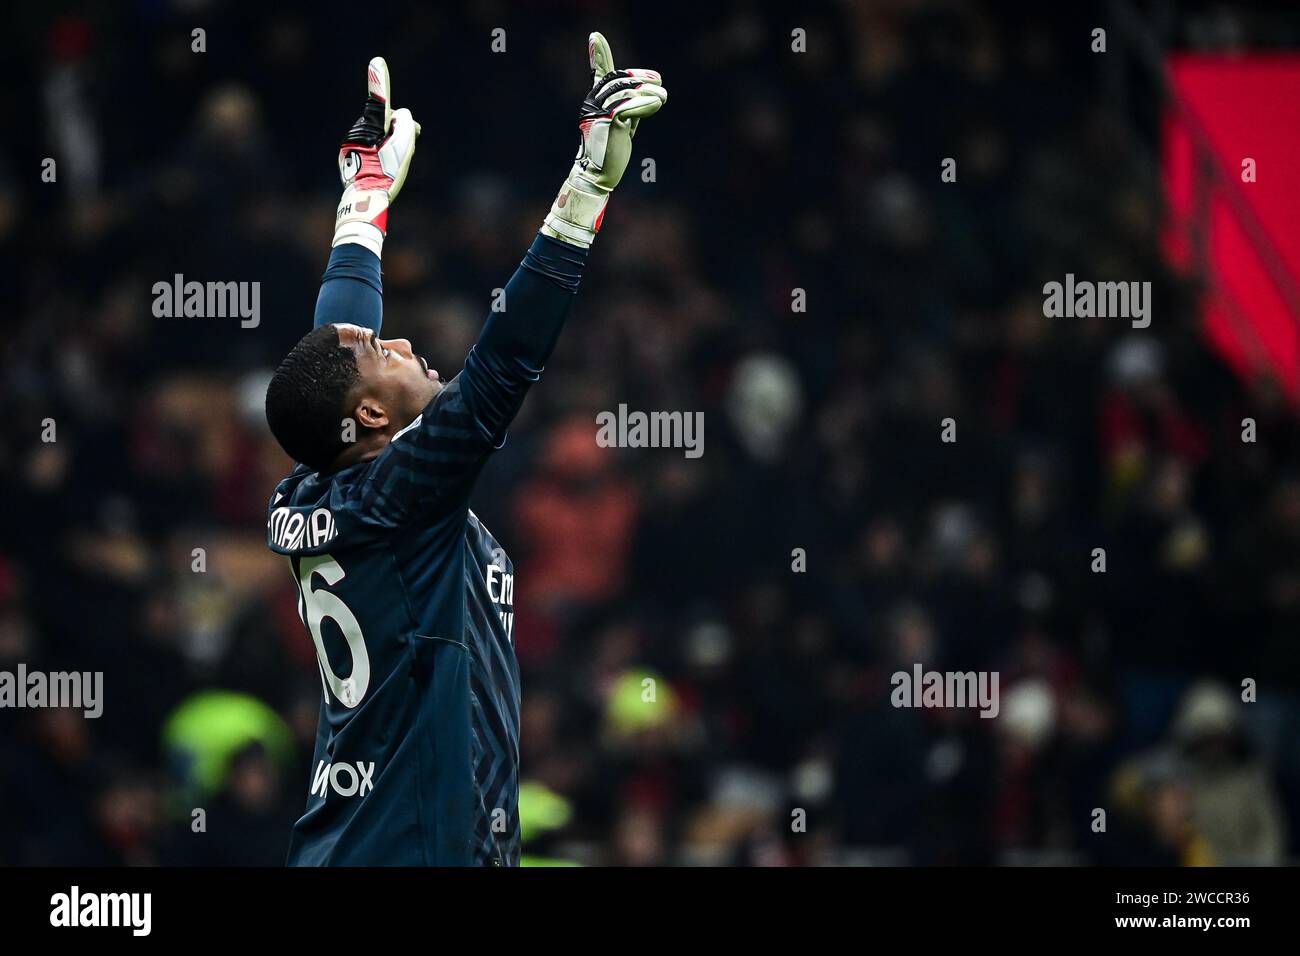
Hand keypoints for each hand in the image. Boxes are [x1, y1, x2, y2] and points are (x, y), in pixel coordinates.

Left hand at [334, 57, 420, 251]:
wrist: (363, 202)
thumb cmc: (384, 176)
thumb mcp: (403, 150)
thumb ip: (405, 125)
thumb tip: (401, 114)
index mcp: (370, 127)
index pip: (378, 100)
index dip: (379, 80)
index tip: (377, 60)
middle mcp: (357, 131)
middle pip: (383, 123)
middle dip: (397, 131)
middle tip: (410, 146)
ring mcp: (350, 144)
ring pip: (376, 137)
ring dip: (388, 145)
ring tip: (393, 166)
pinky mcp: (348, 157)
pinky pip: (368, 149)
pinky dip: (378, 155)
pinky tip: (381, 171)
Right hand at [542, 32, 666, 246]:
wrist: (599, 175)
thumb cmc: (612, 152)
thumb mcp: (624, 125)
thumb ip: (631, 108)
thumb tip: (650, 95)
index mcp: (596, 101)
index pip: (599, 74)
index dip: (599, 55)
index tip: (595, 36)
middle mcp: (593, 102)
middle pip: (620, 79)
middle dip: (642, 78)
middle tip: (659, 82)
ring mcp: (598, 111)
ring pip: (626, 90)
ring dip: (648, 92)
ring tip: (663, 97)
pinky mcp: (607, 122)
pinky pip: (628, 106)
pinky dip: (645, 104)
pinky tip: (657, 104)